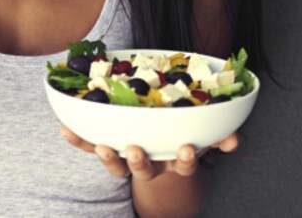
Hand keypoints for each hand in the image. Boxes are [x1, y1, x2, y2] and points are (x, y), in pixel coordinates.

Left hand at [60, 126, 238, 180]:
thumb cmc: (179, 140)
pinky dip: (78, 141)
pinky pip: (91, 146)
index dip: (185, 161)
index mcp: (174, 161)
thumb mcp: (203, 141)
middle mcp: (151, 164)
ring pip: (118, 166)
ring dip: (110, 158)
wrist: (159, 160)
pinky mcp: (107, 150)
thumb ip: (219, 140)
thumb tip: (235, 139)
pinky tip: (65, 130)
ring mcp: (127, 159)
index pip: (182, 165)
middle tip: (136, 152)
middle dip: (140, 163)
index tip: (188, 150)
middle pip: (144, 170)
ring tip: (103, 148)